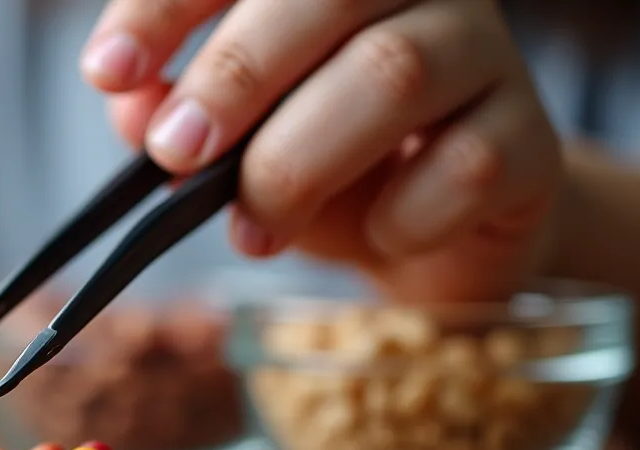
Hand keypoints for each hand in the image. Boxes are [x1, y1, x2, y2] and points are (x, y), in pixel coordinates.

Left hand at [81, 0, 562, 300]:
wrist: (430, 237)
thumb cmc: (322, 168)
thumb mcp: (232, 144)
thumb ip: (175, 116)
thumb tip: (134, 108)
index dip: (165, 9)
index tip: (106, 73)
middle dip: (234, 75)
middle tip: (177, 153)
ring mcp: (487, 54)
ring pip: (390, 74)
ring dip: (298, 162)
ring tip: (252, 227)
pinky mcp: (533, 139)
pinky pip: (463, 167)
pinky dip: (396, 217)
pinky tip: (375, 235)